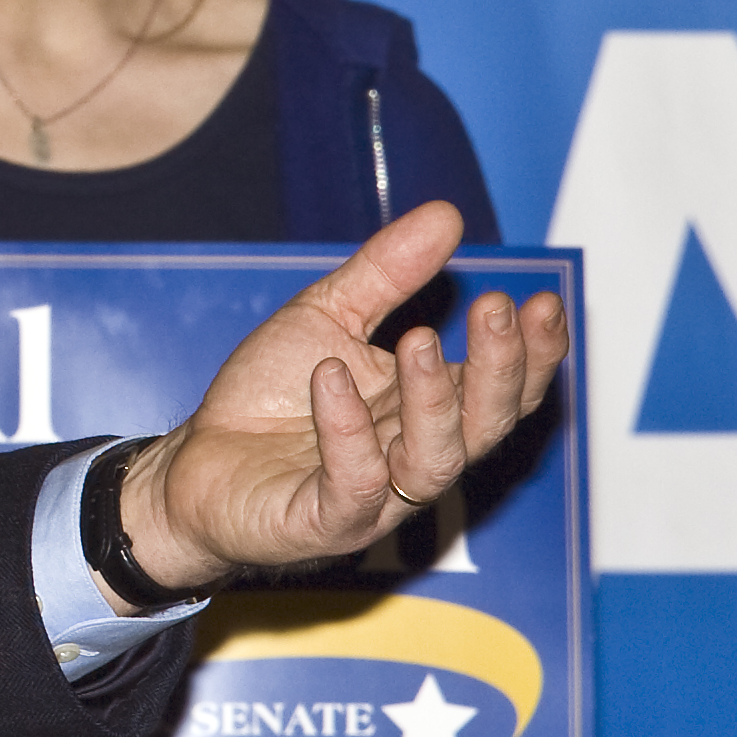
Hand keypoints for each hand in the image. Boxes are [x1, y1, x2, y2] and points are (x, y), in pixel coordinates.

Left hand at [117, 200, 567, 596]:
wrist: (194, 462)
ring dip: (433, 400)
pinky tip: (331, 376)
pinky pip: (351, 483)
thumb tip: (448, 215)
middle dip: (501, 369)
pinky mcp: (321, 521)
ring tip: (422, 338)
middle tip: (500, 309)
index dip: (531, 352)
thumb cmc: (269, 396)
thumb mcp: (328, 316)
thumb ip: (387, 274)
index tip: (542, 301)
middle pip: (484, 425)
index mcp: (426, 410)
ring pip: (434, 462)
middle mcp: (413, 458)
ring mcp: (373, 497)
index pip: (501, 389)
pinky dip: (346, 430)